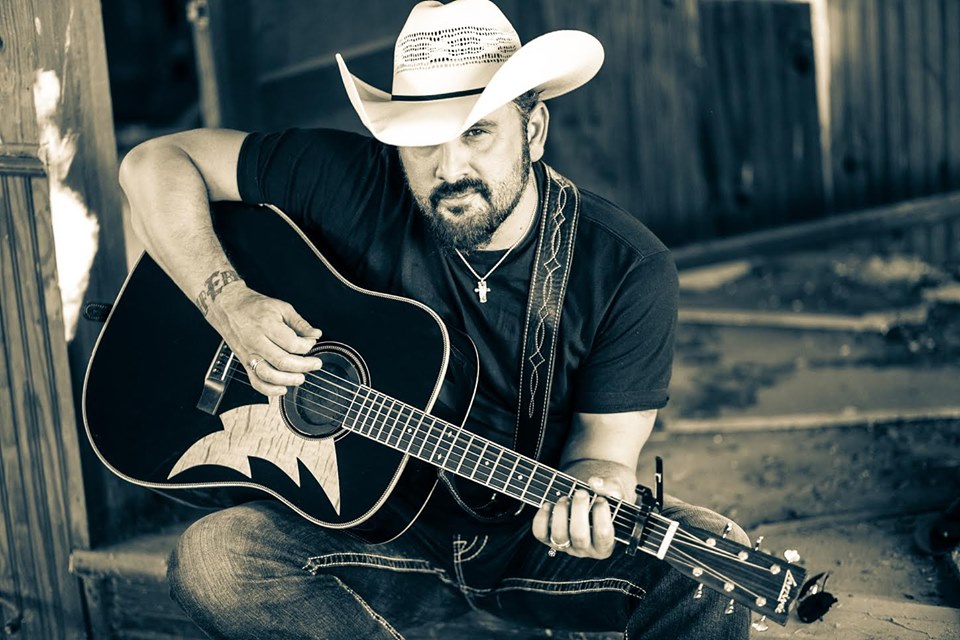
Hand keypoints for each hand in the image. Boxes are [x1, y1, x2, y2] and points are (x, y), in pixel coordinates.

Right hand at [206, 283, 322, 395]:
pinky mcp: (244, 363)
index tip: (312, 343)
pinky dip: (269, 390)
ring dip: (288, 380)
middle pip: (282, 361)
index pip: (292, 343)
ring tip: (301, 377)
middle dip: (304, 366)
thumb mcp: (281, 307)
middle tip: (316, 364)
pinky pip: (256, 382)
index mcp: (267, 325)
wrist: (228, 308)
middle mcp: (256, 342)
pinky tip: (283, 388)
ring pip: (269, 375)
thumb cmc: (254, 306)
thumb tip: (316, 334)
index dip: (307, 346)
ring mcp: (249, 354)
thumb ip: (300, 323)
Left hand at [531, 459, 634, 558]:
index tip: (601, 499)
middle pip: (579, 536)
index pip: (603, 536)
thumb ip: (610, 487)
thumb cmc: (604, 498)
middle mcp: (585, 549)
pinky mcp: (549, 539)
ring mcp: (566, 546)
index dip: (601, 516)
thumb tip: (594, 482)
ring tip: (565, 498)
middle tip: (581, 493)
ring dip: (561, 513)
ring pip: (559, 536)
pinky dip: (542, 518)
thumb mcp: (614, 492)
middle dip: (579, 511)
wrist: (587, 500)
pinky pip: (540, 533)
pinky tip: (549, 504)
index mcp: (605, 545)